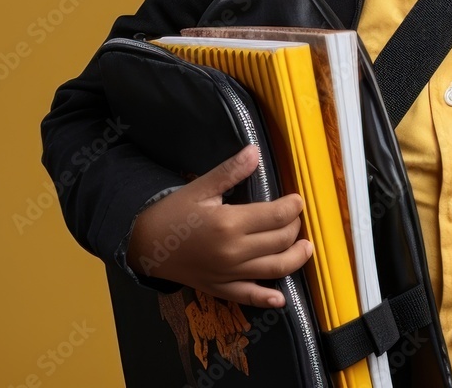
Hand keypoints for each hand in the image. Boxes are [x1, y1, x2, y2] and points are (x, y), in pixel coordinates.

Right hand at [126, 143, 311, 307]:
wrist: (145, 244)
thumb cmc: (174, 212)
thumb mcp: (201, 187)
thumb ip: (230, 171)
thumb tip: (255, 151)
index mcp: (230, 224)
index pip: (277, 216)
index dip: (294, 206)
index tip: (297, 200)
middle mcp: (233, 252)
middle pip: (280, 241)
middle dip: (295, 227)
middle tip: (296, 217)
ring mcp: (228, 274)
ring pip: (274, 270)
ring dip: (295, 259)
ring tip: (305, 248)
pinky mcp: (220, 289)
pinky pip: (248, 297)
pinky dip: (267, 299)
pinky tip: (280, 299)